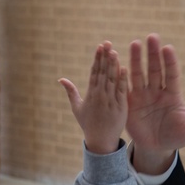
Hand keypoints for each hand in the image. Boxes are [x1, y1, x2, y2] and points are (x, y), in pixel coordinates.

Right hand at [59, 41, 127, 155]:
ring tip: (114, 51)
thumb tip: (60, 79)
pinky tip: (123, 67)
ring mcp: (110, 101)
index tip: (100, 46)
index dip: (97, 59)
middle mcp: (100, 96)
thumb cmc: (88, 124)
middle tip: (107, 43)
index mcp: (90, 94)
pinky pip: (121, 91)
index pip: (94, 72)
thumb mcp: (77, 108)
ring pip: (111, 80)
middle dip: (105, 57)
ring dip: (113, 65)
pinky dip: (122, 80)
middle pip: (102, 73)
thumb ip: (71, 92)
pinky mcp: (120, 107)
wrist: (100, 141)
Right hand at [126, 34, 184, 173]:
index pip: (172, 74)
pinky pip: (125, 88)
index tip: (168, 48)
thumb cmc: (176, 137)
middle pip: (155, 69)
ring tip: (135, 43)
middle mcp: (157, 91)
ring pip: (139, 75)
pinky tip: (118, 64)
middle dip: (153, 54)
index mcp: (173, 94)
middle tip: (152, 37)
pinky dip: (122, 77)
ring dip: (137, 60)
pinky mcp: (130, 104)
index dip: (170, 62)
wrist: (156, 149)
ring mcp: (142, 96)